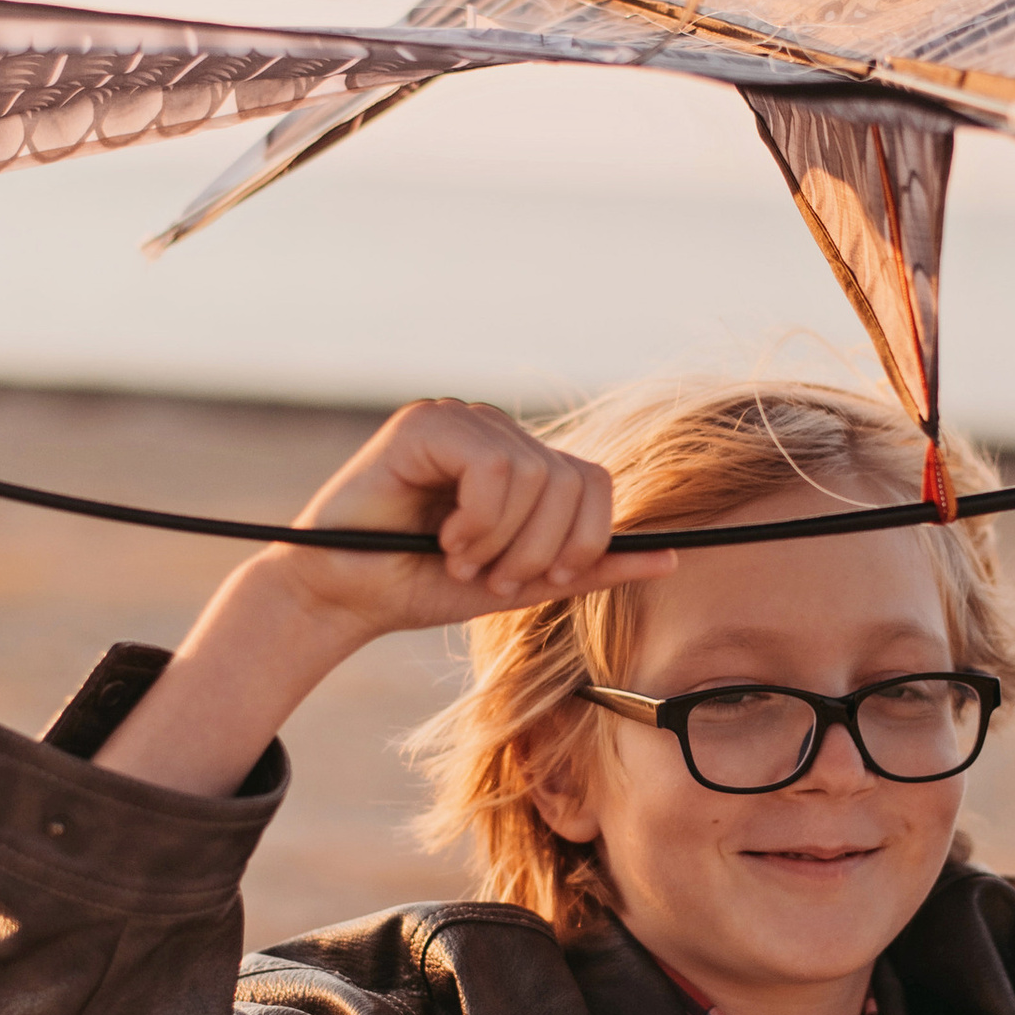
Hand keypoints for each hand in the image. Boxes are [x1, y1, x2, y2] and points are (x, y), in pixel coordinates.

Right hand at [277, 400, 676, 644]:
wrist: (345, 597)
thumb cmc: (421, 585)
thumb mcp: (521, 583)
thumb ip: (588, 568)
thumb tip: (670, 560)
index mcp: (520, 459)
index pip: (596, 482)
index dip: (582, 540)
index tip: (538, 580)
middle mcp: (494, 429)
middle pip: (572, 480)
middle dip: (541, 549)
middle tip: (493, 578)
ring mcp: (459, 418)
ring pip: (535, 475)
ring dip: (503, 541)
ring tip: (460, 560)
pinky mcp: (423, 423)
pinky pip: (492, 466)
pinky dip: (478, 520)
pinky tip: (444, 539)